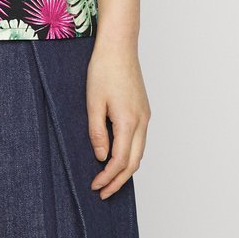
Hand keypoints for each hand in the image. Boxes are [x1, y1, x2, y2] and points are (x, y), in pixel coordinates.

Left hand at [85, 40, 150, 198]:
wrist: (119, 46)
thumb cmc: (103, 69)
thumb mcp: (93, 101)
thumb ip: (97, 131)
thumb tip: (101, 157)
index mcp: (128, 121)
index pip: (120, 161)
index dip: (108, 177)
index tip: (95, 186)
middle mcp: (141, 121)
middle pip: (134, 162)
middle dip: (118, 181)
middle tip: (103, 192)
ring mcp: (145, 115)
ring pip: (139, 152)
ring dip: (125, 168)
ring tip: (109, 179)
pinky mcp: (143, 109)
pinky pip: (140, 139)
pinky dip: (130, 153)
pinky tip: (118, 155)